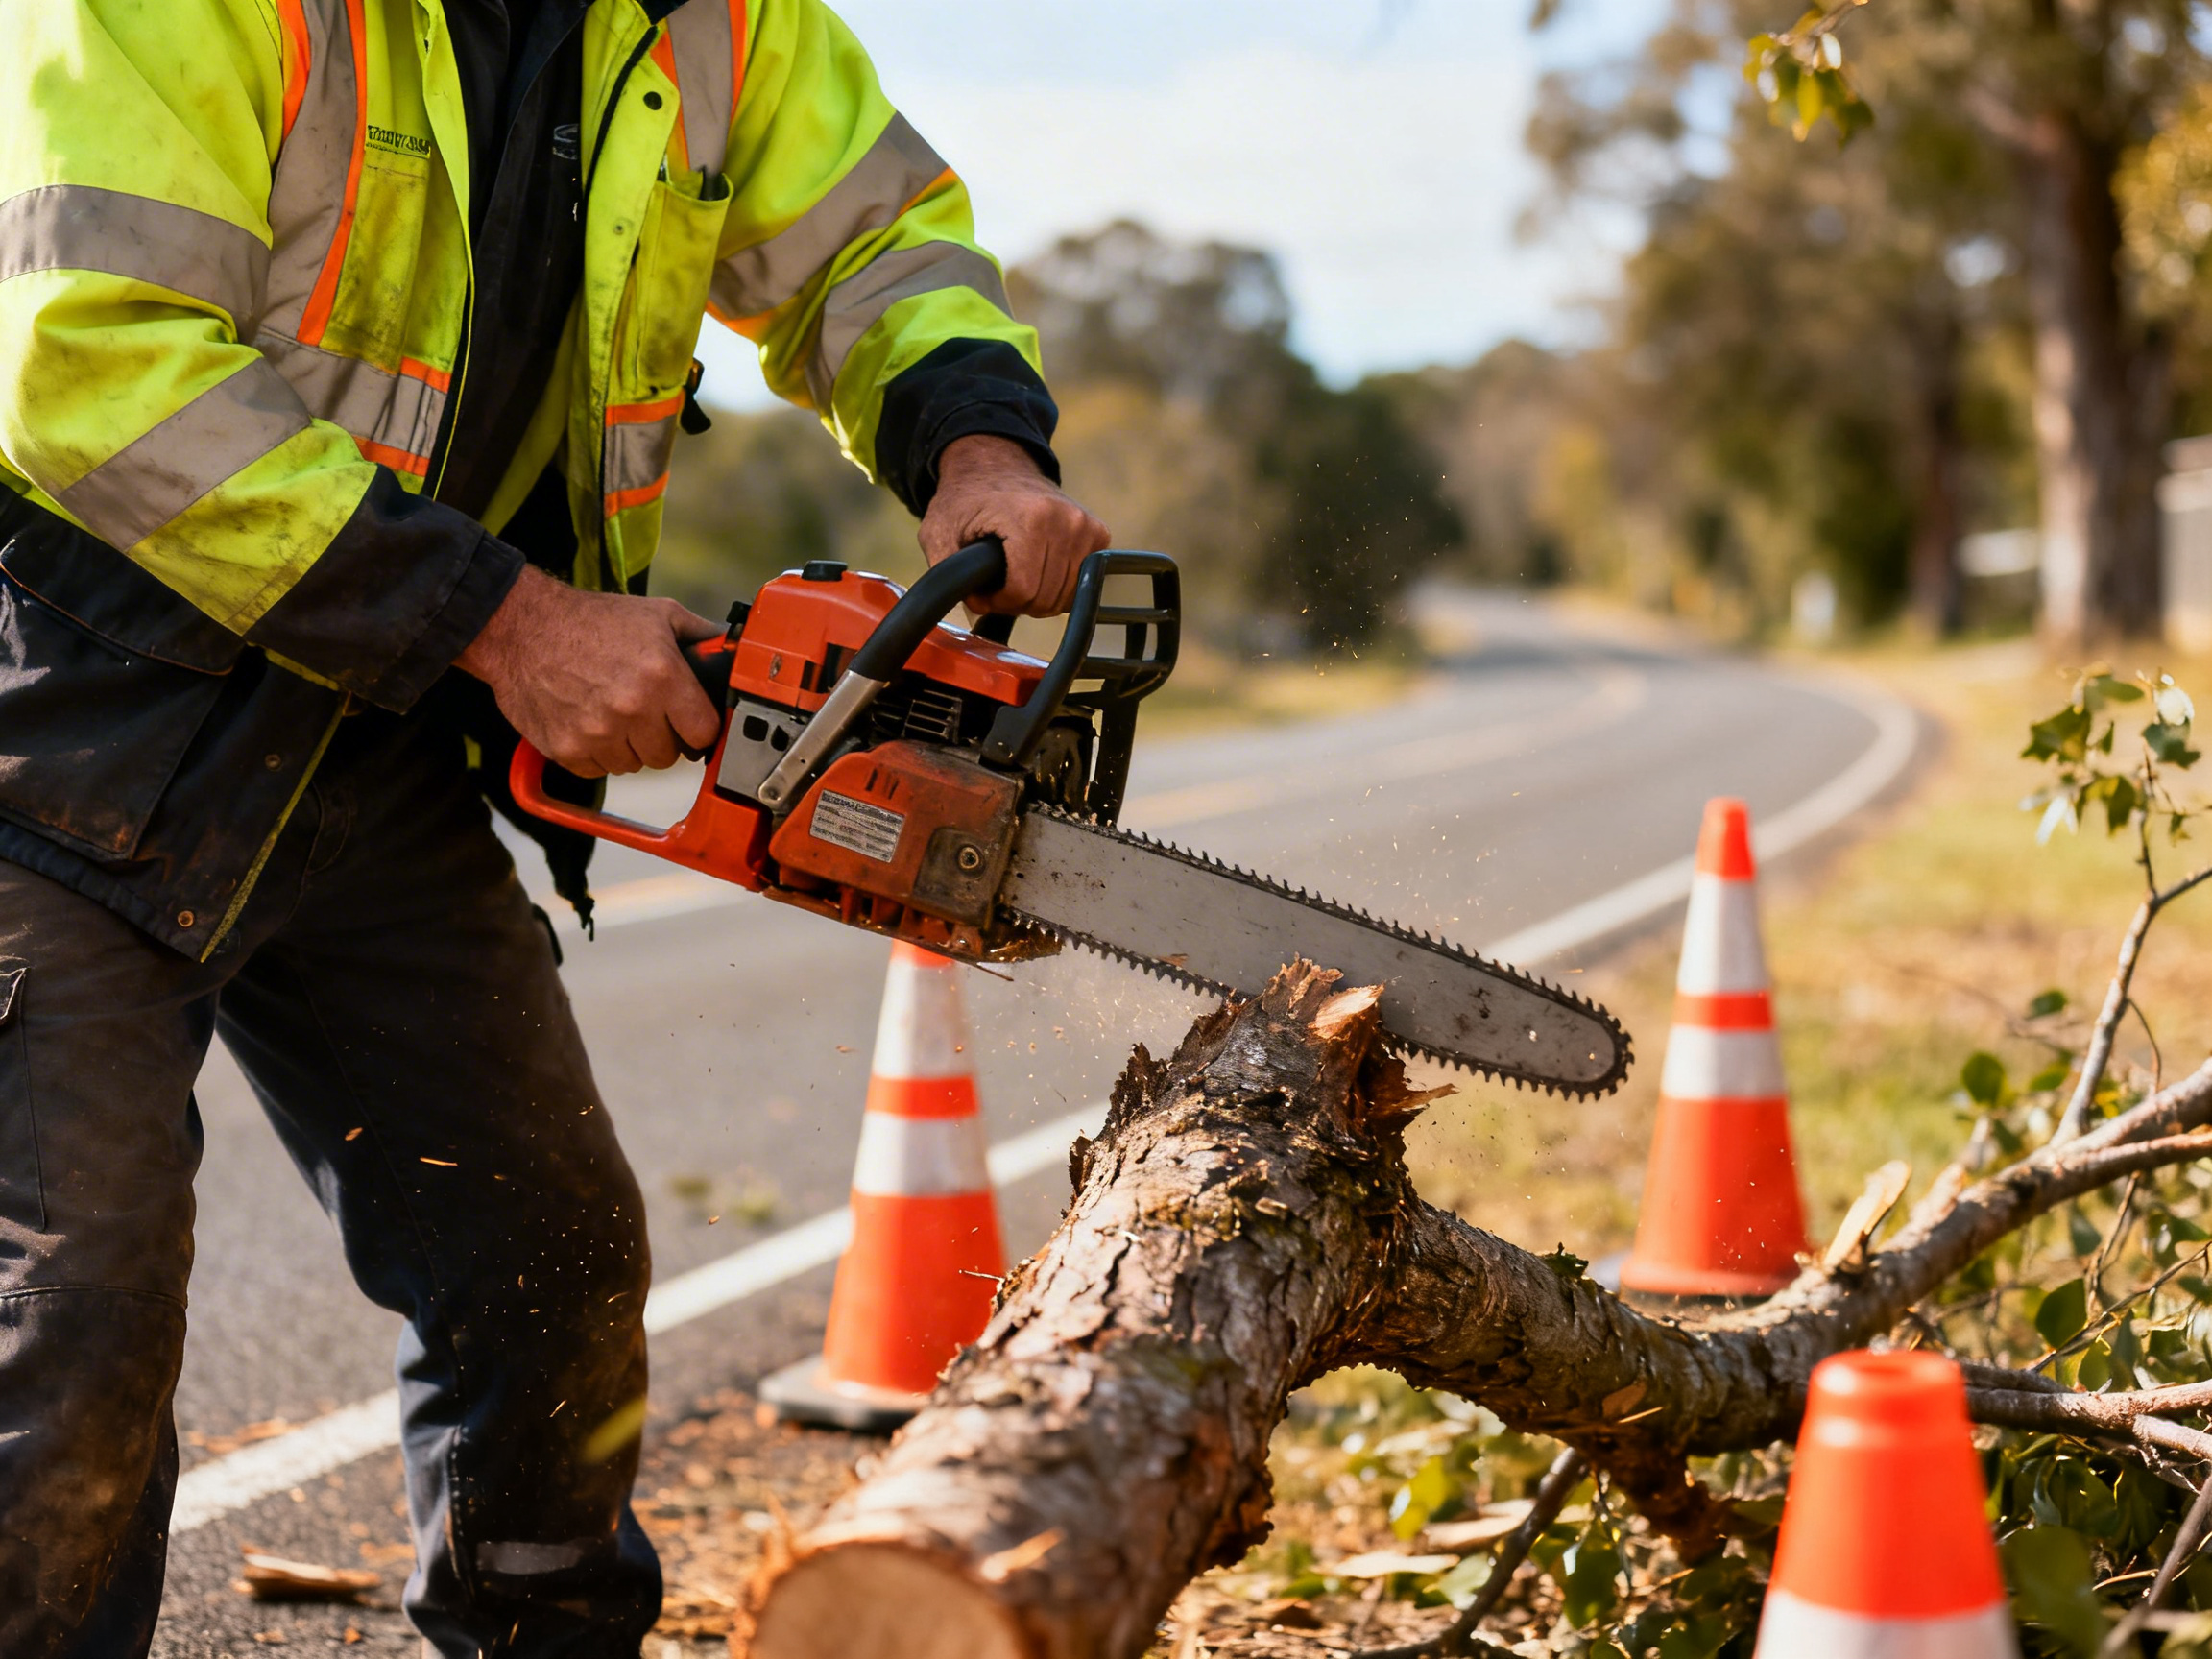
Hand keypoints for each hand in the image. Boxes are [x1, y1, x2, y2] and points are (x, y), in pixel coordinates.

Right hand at [456, 566, 723, 776]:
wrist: (522, 627)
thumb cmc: (591, 620)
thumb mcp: (658, 615)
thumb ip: (703, 638)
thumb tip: (735, 654)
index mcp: (663, 677)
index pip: (704, 733)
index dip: (698, 728)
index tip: (689, 720)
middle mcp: (633, 709)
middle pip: (670, 756)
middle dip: (663, 737)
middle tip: (646, 712)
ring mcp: (598, 733)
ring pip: (635, 766)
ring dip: (629, 747)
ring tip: (614, 712)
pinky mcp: (567, 749)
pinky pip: (598, 770)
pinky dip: (597, 753)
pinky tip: (589, 721)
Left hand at [918, 434, 1109, 616]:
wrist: (995, 465)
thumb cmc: (965, 500)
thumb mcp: (938, 533)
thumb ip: (949, 575)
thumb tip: (979, 608)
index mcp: (1030, 519)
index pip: (1023, 591)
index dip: (998, 601)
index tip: (984, 589)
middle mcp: (1067, 520)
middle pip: (1046, 599)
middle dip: (1018, 601)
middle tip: (999, 583)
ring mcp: (1086, 526)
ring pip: (1066, 597)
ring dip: (1039, 596)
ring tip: (1017, 576)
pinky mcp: (1098, 533)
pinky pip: (1080, 583)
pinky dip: (1059, 585)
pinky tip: (1040, 569)